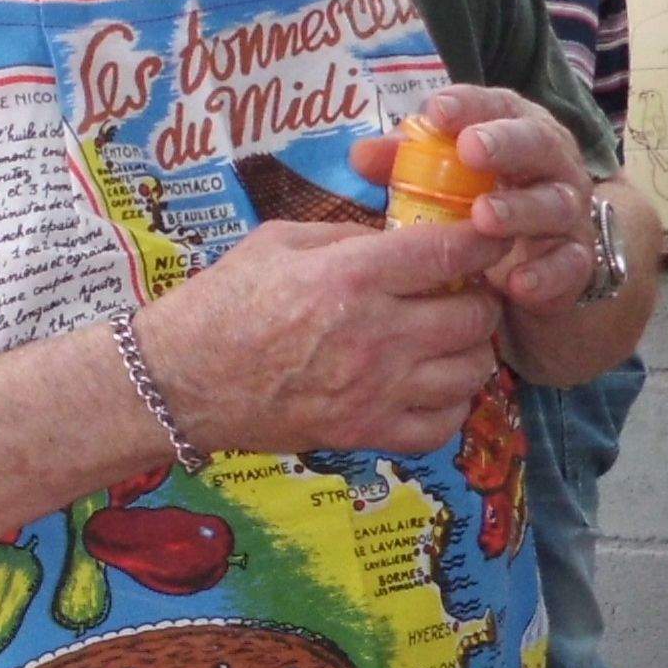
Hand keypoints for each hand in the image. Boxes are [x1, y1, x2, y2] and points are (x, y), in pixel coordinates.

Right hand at [140, 214, 508, 457]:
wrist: (180, 381)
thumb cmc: (222, 303)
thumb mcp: (280, 241)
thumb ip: (348, 234)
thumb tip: (401, 237)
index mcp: (351, 276)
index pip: (451, 252)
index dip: (484, 241)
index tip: (487, 239)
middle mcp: (374, 335)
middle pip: (475, 315)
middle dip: (480, 297)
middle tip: (462, 292)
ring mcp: (373, 390)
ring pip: (471, 371)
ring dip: (471, 350)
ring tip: (449, 339)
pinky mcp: (363, 432)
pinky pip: (443, 425)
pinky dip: (451, 404)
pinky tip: (432, 386)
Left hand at [345, 94, 600, 306]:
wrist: (547, 267)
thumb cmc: (486, 206)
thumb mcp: (445, 182)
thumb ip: (407, 165)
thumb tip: (360, 154)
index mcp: (517, 132)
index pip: (498, 107)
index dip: (470, 105)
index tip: (437, 111)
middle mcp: (550, 166)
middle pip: (537, 144)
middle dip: (505, 144)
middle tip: (470, 149)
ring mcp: (569, 213)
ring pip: (554, 204)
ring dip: (520, 209)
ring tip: (483, 216)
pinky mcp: (578, 262)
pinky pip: (570, 266)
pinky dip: (546, 274)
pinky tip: (518, 283)